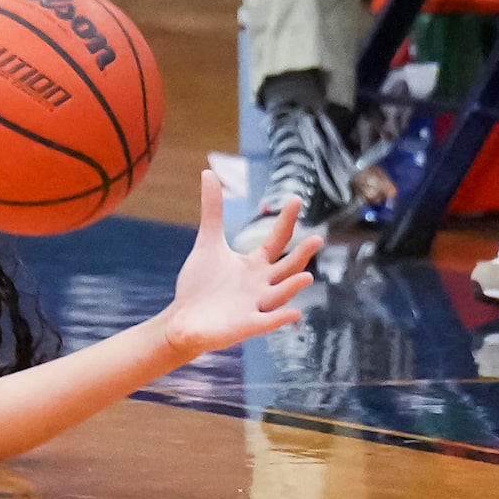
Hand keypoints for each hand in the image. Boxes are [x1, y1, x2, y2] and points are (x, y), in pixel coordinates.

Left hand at [160, 170, 319, 357]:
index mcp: (255, 265)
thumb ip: (213, 211)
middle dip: (300, 255)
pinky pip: (267, 322)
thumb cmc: (200, 284)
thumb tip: (208, 172)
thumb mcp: (208, 242)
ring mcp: (256, 306)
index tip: (296, 199)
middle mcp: (261, 284)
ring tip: (308, 276)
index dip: (285, 221)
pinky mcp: (246, 326)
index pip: (276, 241)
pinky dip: (280, 318)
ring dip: (293, 287)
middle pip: (286, 268)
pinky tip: (296, 312)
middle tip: (317, 239)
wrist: (182, 319)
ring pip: (280, 295)